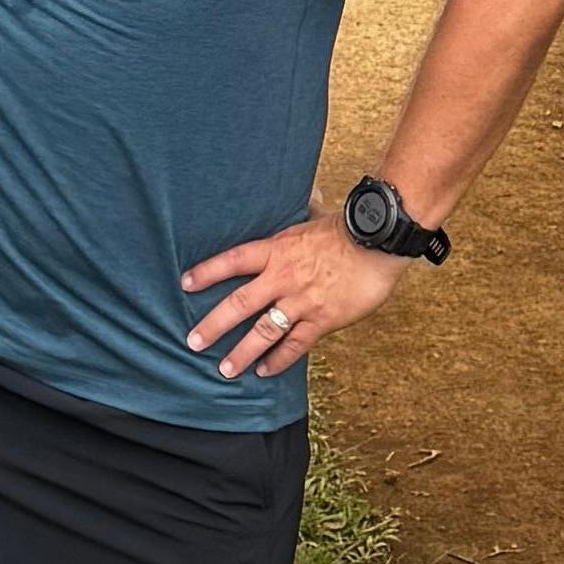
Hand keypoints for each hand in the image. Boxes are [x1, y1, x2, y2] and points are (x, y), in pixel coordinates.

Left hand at [183, 214, 407, 380]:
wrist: (378, 243)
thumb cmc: (346, 228)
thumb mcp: (313, 217)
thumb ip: (301, 213)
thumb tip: (305, 193)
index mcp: (277, 249)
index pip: (233, 260)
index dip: (207, 272)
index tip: (185, 284)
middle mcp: (283, 277)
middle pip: (239, 303)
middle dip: (213, 325)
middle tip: (193, 341)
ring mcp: (301, 301)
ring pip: (263, 331)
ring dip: (242, 352)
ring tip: (225, 369)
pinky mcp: (322, 320)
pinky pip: (295, 345)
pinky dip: (278, 360)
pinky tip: (265, 370)